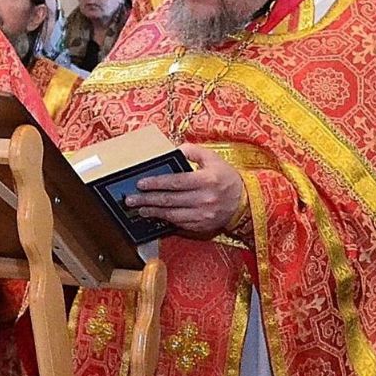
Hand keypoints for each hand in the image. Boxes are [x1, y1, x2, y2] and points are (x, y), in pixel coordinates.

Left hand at [129, 143, 246, 238]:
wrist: (244, 202)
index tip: (140, 183)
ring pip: (172, 215)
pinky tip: (156, 215)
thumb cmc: (226, 177)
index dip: (156, 183)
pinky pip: (180, 224)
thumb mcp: (212, 158)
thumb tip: (173, 150)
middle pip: (170, 200)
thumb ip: (192, 151)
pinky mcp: (202, 226)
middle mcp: (204, 199)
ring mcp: (203, 215)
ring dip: (153, 212)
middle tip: (131, 199)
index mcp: (207, 180)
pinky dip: (166, 220)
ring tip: (140, 209)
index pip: (176, 182)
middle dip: (147, 200)